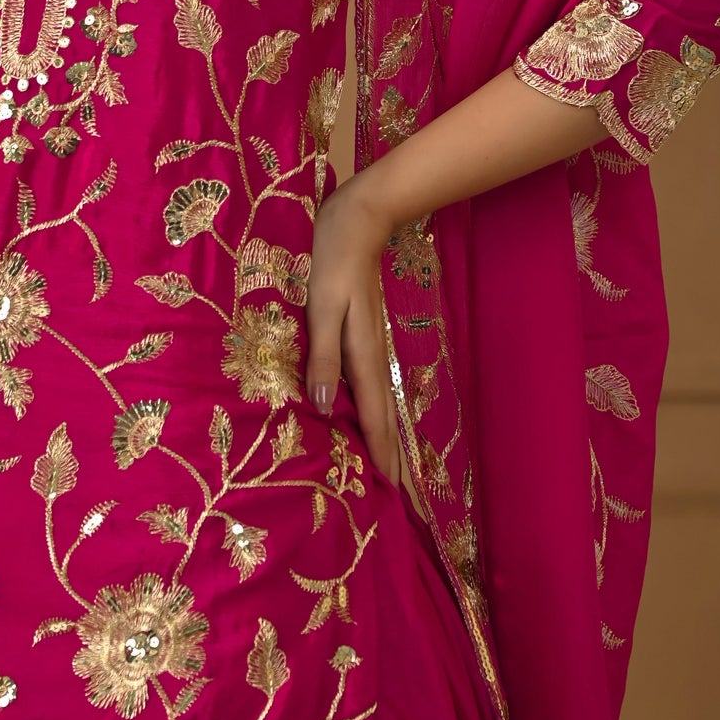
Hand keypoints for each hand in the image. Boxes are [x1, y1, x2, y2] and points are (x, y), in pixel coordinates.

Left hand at [305, 176, 401, 486]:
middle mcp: (372, 357)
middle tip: (397, 501)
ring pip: (377, 402)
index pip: (376, 420)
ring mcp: (369, 345)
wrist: (357, 218)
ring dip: (380, 438)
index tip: (394, 501)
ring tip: (382, 472)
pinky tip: (359, 416)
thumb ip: (324, 356)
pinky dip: (370, 409)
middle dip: (389, 459)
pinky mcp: (361, 334)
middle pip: (383, 418)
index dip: (384, 460)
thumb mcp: (322, 307)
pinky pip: (369, 383)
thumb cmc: (332, 261)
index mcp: (364, 356)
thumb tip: (328, 411)